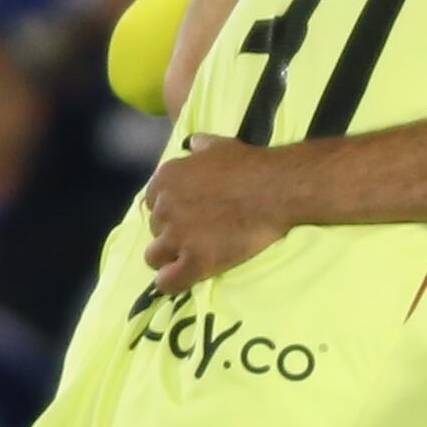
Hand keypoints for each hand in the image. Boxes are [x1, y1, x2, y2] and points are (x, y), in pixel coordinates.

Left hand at [142, 133, 298, 289]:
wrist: (275, 189)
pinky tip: (180, 280)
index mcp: (166, 179)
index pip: (152, 202)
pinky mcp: (195, 260)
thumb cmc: (249, 165)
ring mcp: (178, 236)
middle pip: (154, 229)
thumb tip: (192, 143)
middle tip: (196, 236)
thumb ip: (200, 146)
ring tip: (187, 260)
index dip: (170, 211)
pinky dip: (172, 282)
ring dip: (168, 258)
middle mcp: (165, 207)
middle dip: (171, 233)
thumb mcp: (220, 146)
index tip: (187, 215)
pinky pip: (169, 281)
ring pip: (154, 256)